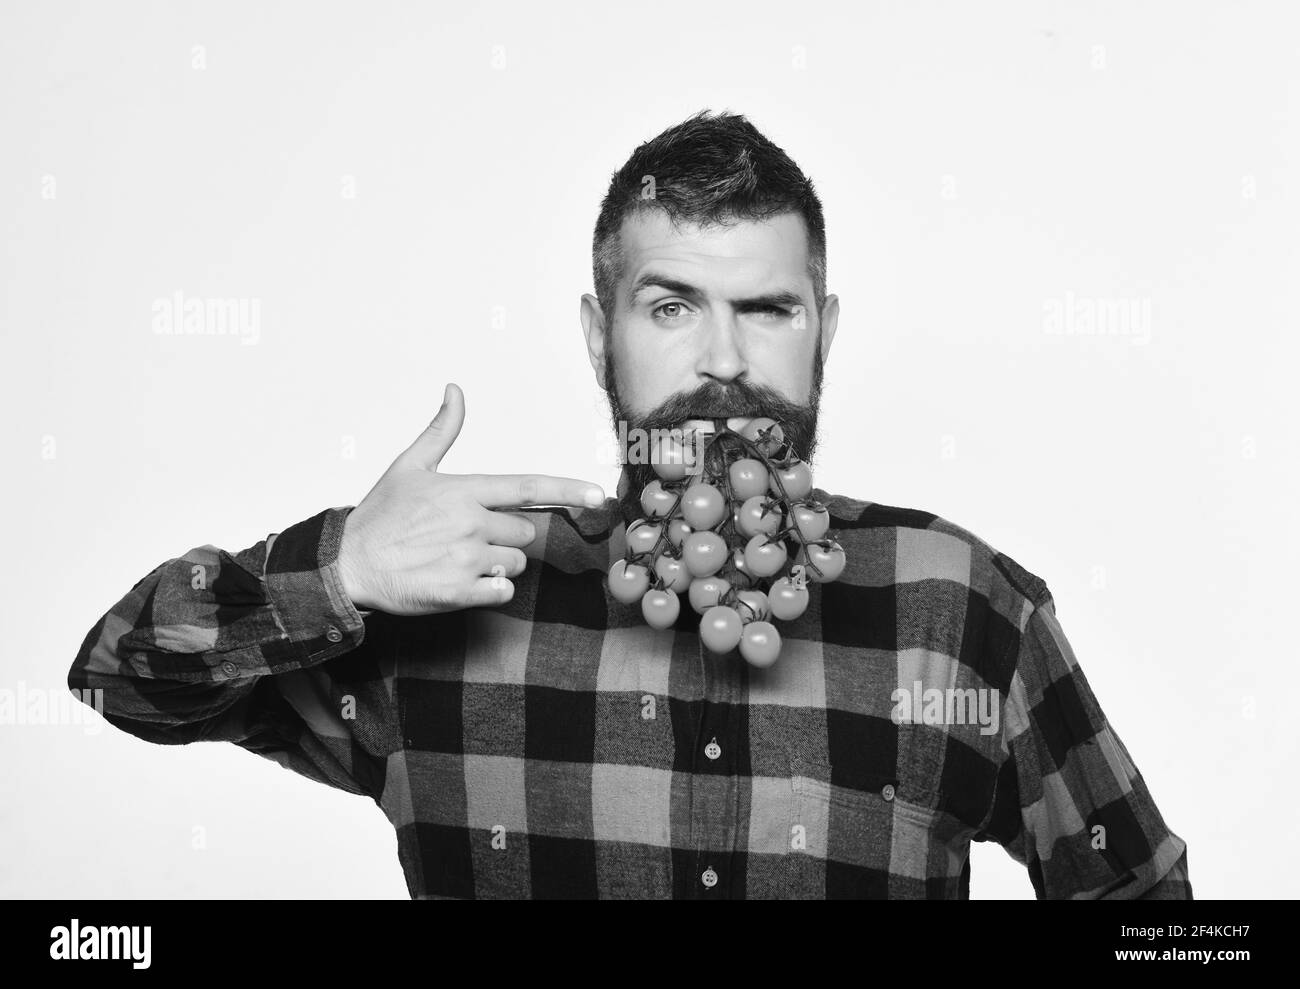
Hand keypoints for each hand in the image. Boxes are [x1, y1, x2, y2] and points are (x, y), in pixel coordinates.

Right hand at [337, 383, 604, 614]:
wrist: (348, 564)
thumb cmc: (380, 516)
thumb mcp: (408, 466)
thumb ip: (441, 430)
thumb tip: (455, 390)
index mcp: (464, 491)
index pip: (527, 487)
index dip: (567, 490)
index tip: (599, 494)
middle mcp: (471, 523)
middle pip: (525, 531)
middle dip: (506, 535)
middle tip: (467, 537)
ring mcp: (467, 559)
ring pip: (515, 562)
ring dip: (497, 564)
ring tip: (458, 559)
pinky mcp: (461, 592)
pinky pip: (502, 592)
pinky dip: (489, 590)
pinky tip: (460, 581)